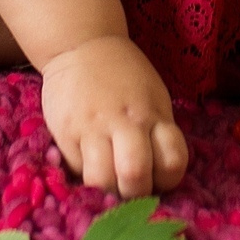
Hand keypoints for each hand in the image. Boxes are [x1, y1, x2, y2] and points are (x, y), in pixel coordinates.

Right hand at [39, 35, 188, 196]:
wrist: (81, 45)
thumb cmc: (124, 75)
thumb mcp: (153, 97)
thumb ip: (157, 132)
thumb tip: (157, 175)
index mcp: (155, 114)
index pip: (173, 162)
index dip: (167, 180)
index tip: (157, 178)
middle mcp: (127, 121)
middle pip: (136, 176)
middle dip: (135, 193)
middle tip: (130, 187)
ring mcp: (94, 128)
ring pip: (102, 180)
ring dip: (107, 191)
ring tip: (108, 181)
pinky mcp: (67, 133)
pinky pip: (77, 170)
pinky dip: (85, 176)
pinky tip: (88, 164)